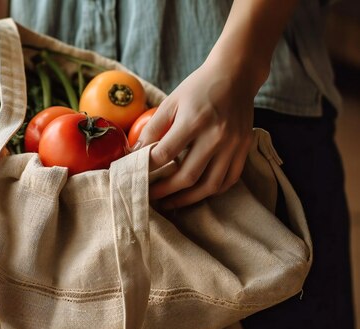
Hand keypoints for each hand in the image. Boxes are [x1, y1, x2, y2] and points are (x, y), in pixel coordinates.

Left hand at [135, 60, 254, 208]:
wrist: (235, 75)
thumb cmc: (198, 88)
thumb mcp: (171, 102)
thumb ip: (152, 128)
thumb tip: (133, 153)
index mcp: (194, 121)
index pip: (165, 154)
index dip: (147, 168)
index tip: (135, 175)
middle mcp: (216, 136)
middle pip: (187, 175)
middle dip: (165, 191)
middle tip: (149, 197)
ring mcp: (233, 145)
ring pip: (210, 185)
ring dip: (188, 199)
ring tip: (170, 203)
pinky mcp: (244, 149)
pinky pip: (229, 180)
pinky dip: (211, 191)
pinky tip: (196, 193)